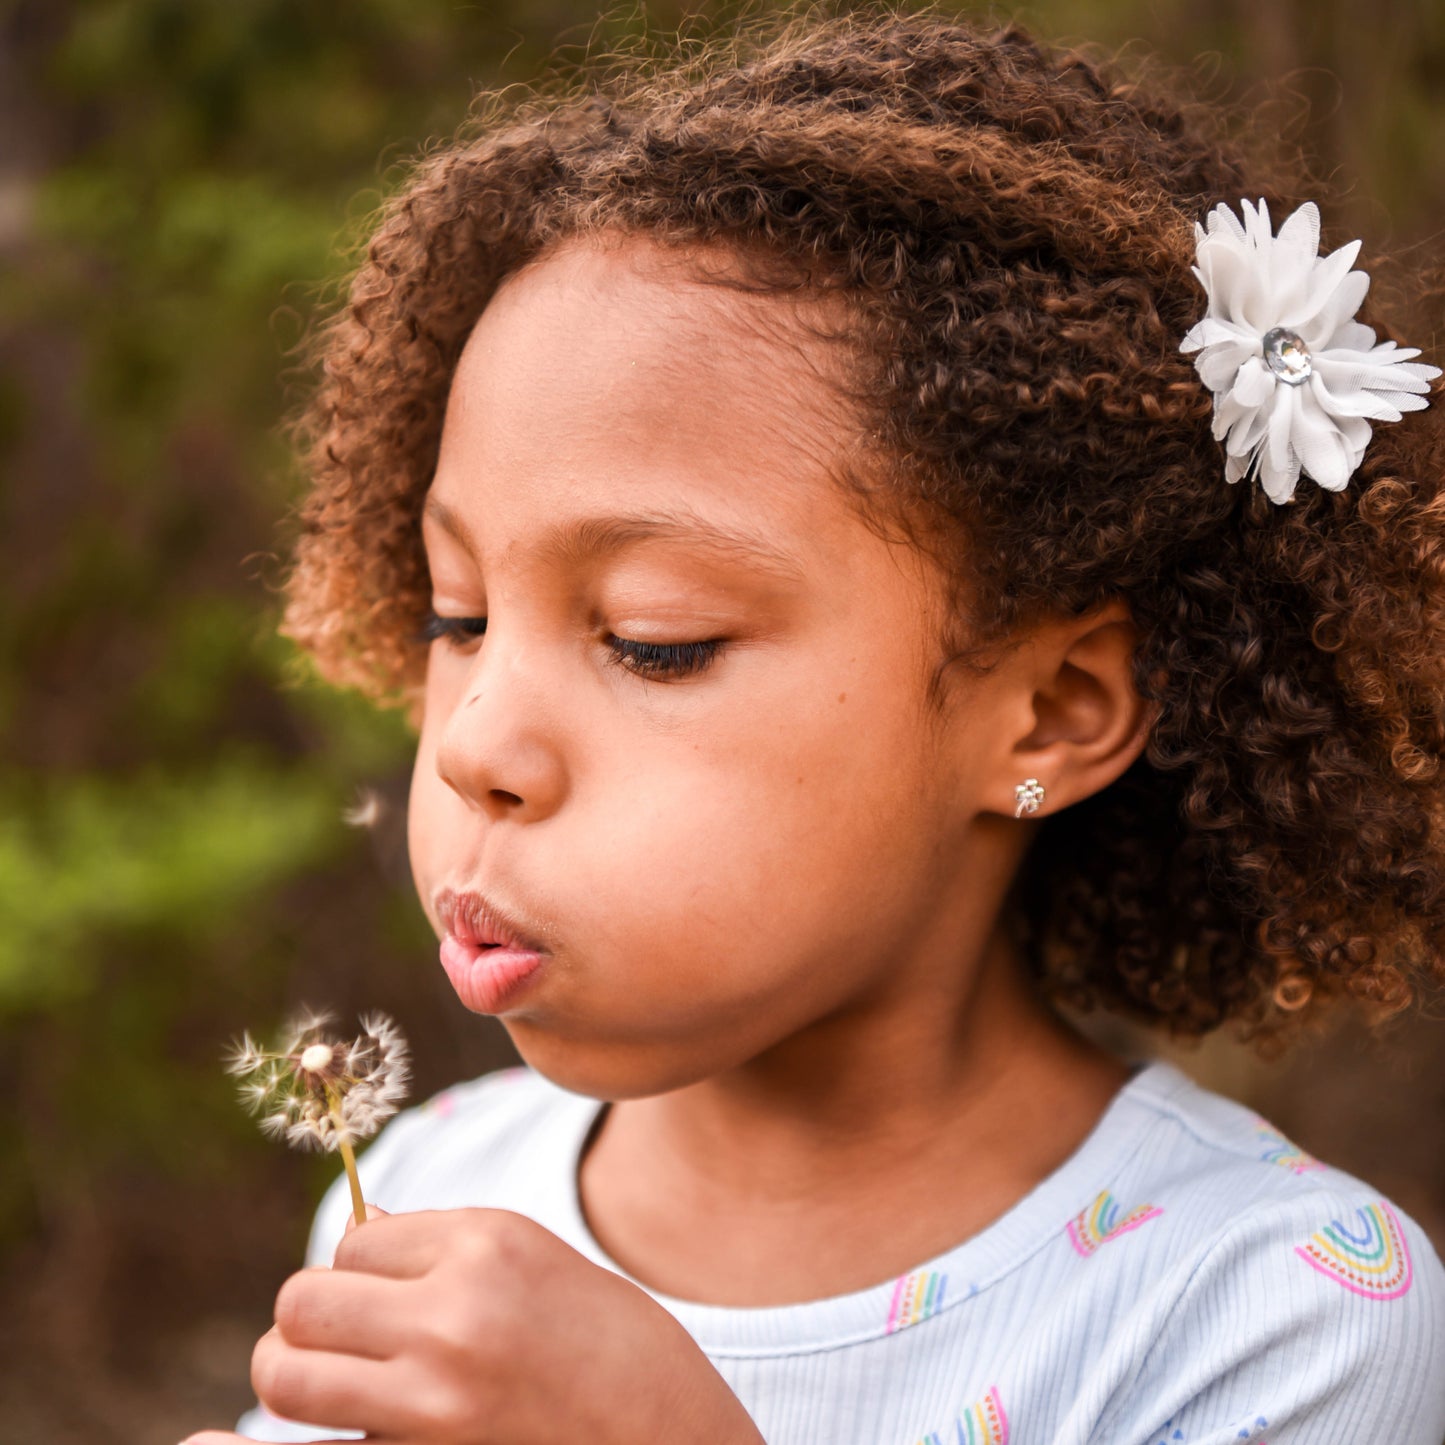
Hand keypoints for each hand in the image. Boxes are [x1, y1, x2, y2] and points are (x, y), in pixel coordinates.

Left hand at [183, 1206, 764, 1444]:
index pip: (353, 1240)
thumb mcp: (537, 1261)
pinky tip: (356, 1427)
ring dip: (296, 1375)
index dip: (363, 1267)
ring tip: (333, 1382)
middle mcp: (450, 1316)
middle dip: (308, 1318)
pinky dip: (321, 1439)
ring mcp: (431, 1403)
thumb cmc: (614, 1346)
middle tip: (342, 1338)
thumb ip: (445, 1248)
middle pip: (301, 1302)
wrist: (673, 1438)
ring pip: (285, 1375)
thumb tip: (358, 1234)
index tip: (390, 1290)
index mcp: (485, 1245)